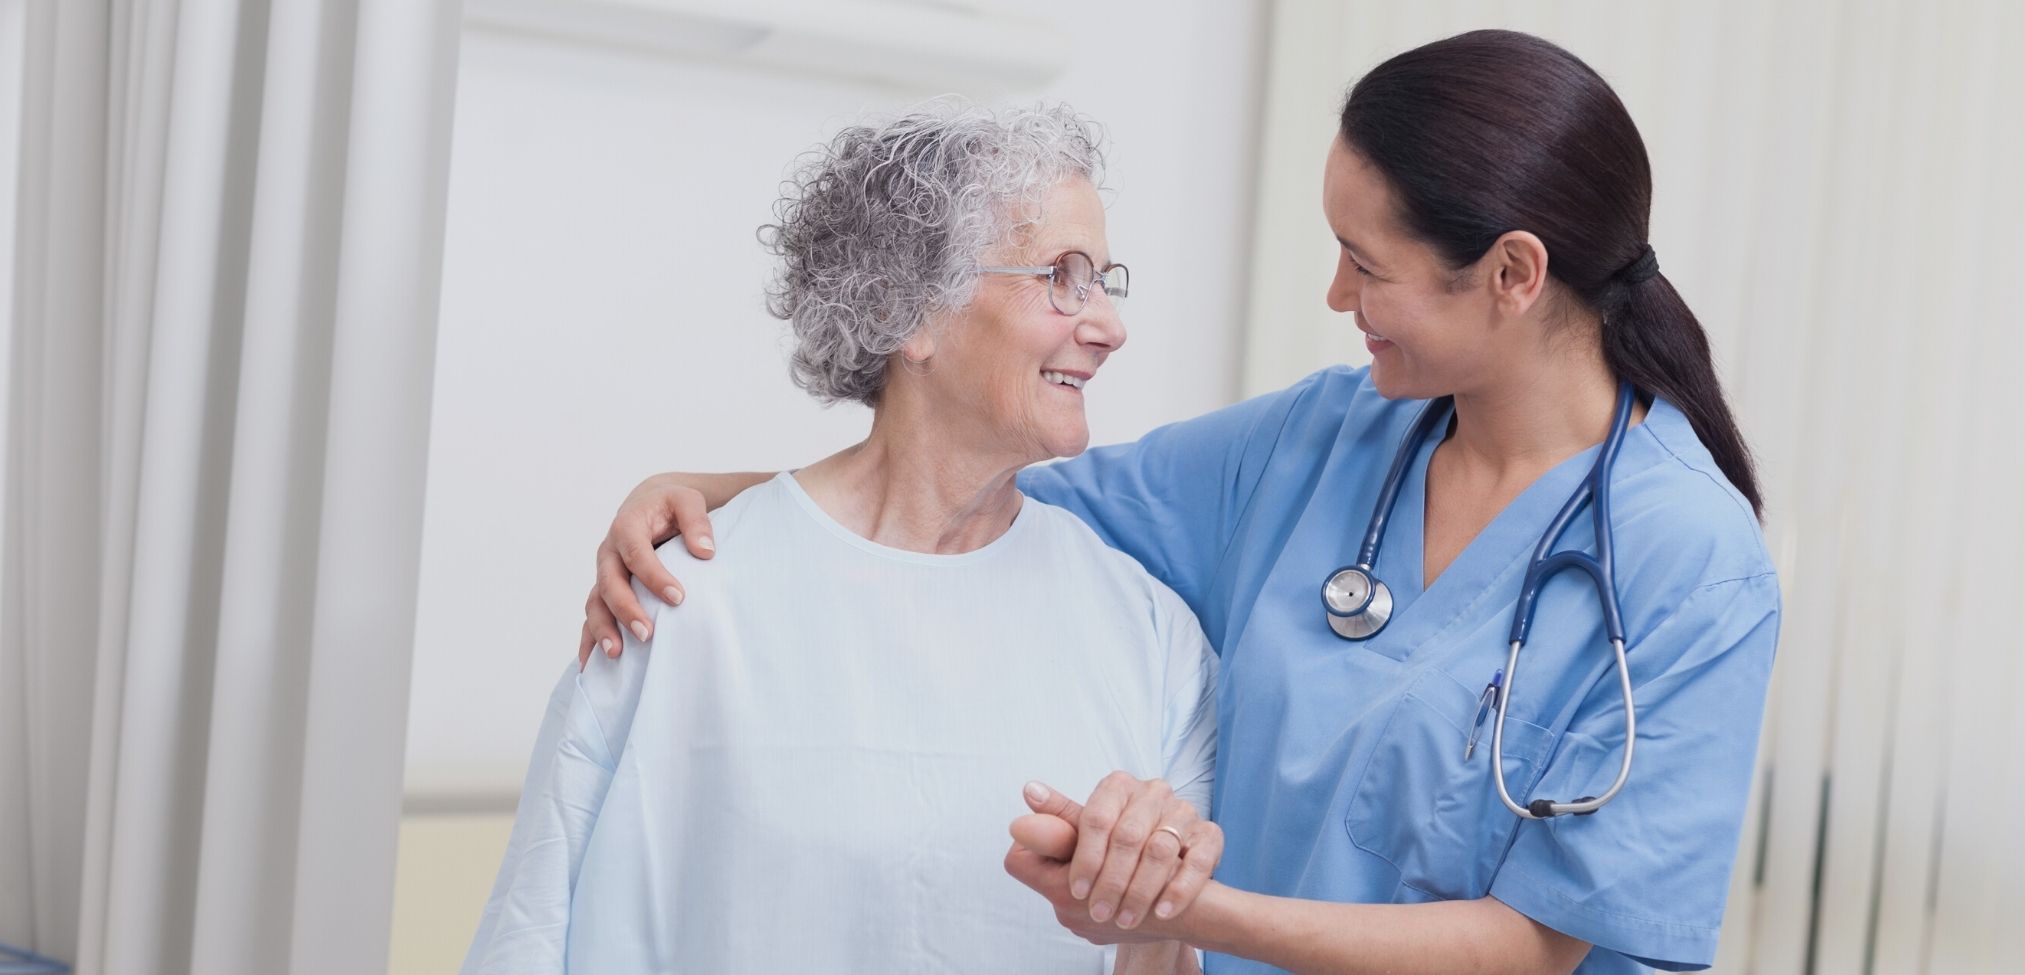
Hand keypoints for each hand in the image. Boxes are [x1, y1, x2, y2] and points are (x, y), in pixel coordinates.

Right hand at [577, 473, 718, 666]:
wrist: (650, 505)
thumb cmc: (671, 505)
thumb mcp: (687, 501)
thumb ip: (696, 522)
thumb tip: (706, 552)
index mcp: (627, 526)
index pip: (636, 553)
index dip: (654, 576)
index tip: (678, 598)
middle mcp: (609, 552)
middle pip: (610, 583)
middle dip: (626, 610)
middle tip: (647, 634)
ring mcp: (604, 573)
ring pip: (595, 603)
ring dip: (603, 629)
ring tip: (616, 655)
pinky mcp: (604, 590)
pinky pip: (591, 616)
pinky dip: (589, 639)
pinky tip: (589, 665)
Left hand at [1007, 777, 1221, 936]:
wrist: (1167, 890)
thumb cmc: (1117, 864)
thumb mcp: (1083, 849)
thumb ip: (1058, 828)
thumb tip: (1030, 793)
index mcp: (1115, 787)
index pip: (1094, 818)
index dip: (1083, 857)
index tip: (1076, 890)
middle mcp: (1152, 792)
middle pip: (1127, 836)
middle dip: (1110, 881)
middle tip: (1098, 912)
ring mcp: (1184, 812)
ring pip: (1161, 849)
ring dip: (1140, 891)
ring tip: (1125, 919)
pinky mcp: (1210, 835)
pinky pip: (1198, 861)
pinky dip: (1179, 890)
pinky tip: (1161, 913)